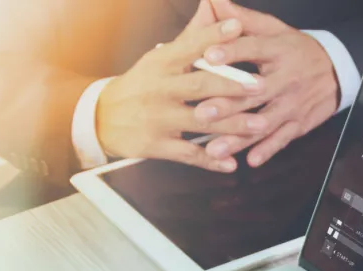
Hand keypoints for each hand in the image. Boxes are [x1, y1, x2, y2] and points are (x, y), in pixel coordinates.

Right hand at [96, 17, 269, 171]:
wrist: (100, 117)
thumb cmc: (141, 84)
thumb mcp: (160, 57)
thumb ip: (191, 37)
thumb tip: (213, 4)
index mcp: (163, 63)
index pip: (191, 46)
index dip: (214, 36)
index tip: (239, 27)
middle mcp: (160, 89)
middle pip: (199, 86)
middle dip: (233, 86)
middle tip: (261, 86)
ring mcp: (158, 118)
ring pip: (200, 121)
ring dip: (232, 125)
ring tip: (260, 125)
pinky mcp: (155, 145)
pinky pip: (188, 154)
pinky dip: (211, 160)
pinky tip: (231, 163)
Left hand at [195, 0, 341, 166]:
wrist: (336, 72)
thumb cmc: (296, 49)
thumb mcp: (273, 29)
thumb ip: (242, 18)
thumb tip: (213, 1)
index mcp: (278, 50)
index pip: (253, 49)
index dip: (231, 52)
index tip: (207, 56)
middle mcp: (286, 78)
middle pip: (255, 92)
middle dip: (228, 104)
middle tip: (202, 113)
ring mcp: (293, 104)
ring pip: (265, 122)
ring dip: (240, 137)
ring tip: (215, 148)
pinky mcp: (299, 123)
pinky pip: (283, 139)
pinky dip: (268, 150)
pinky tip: (250, 161)